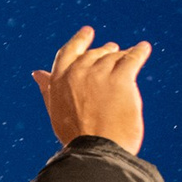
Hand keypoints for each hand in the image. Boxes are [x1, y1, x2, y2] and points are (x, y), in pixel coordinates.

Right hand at [33, 27, 151, 156]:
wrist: (96, 150)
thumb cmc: (76, 136)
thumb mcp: (56, 110)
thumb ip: (49, 88)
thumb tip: (37, 73)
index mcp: (59, 80)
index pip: (69, 52)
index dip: (80, 40)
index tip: (88, 32)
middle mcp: (78, 72)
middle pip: (94, 54)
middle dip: (105, 51)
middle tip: (113, 49)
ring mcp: (99, 74)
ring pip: (114, 56)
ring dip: (123, 54)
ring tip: (130, 53)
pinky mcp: (121, 78)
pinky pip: (133, 57)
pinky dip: (140, 51)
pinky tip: (144, 48)